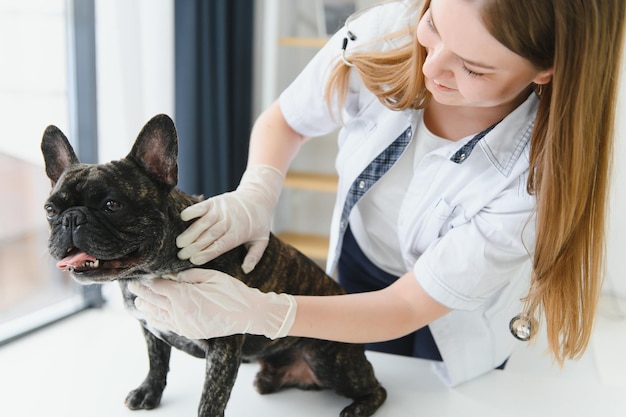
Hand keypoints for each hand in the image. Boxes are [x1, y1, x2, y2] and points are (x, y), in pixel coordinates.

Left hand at [127, 269, 296, 339]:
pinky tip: (152, 317)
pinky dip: (158, 320)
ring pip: (159, 314)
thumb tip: (170, 274)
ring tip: (138, 302)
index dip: (149, 281)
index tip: (141, 275)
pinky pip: (169, 325)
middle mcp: (180, 312)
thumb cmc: (232, 291)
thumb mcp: (210, 276)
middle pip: (155, 300)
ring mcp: (184, 324)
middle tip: (132, 286)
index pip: (159, 287)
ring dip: (147, 307)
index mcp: (184, 296)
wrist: (248, 314)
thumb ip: (187, 275)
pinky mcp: (190, 331)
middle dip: (143, 293)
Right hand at [176, 165, 283, 272]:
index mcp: (239, 233)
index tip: (194, 260)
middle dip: (194, 246)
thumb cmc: (258, 222)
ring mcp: (221, 210)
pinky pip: (202, 206)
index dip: (206, 253)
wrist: (258, 197)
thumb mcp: (262, 240)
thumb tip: (246, 270)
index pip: (220, 246)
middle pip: (209, 235)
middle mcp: (229, 221)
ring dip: (190, 232)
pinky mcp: (215, 201)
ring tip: (179, 243)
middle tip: (181, 256)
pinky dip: (192, 211)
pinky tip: (183, 218)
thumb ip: (254, 256)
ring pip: (204, 222)